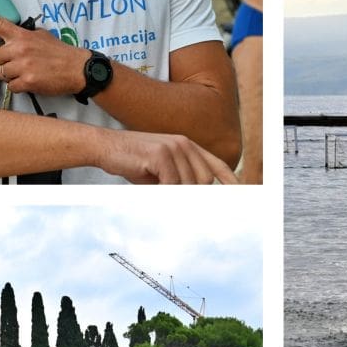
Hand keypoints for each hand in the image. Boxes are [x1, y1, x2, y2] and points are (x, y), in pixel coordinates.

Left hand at [0, 6, 88, 97]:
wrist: (79, 69)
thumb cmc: (62, 53)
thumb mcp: (44, 37)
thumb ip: (26, 36)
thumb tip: (15, 38)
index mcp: (23, 36)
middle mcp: (20, 49)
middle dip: (3, 63)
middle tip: (18, 65)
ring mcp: (23, 66)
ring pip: (1, 74)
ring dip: (11, 76)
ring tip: (26, 74)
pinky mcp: (28, 81)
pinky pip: (12, 86)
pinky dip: (19, 87)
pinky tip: (31, 82)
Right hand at [95, 130, 238, 183]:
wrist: (106, 147)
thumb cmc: (135, 162)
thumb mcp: (163, 171)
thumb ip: (181, 181)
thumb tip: (195, 197)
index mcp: (188, 146)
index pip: (216, 164)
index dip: (230, 180)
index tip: (240, 194)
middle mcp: (184, 144)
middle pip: (204, 180)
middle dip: (194, 195)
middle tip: (177, 202)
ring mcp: (173, 147)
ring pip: (188, 183)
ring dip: (175, 194)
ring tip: (159, 193)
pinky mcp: (160, 153)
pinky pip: (172, 183)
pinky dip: (164, 191)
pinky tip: (154, 189)